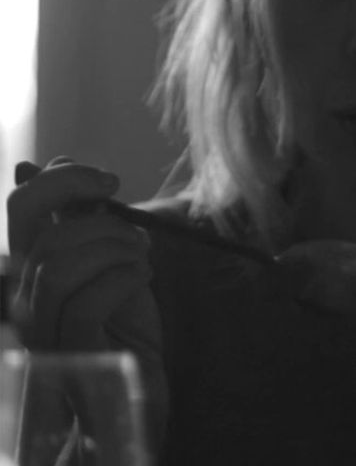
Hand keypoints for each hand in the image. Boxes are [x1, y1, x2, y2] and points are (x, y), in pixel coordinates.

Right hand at [7, 158, 167, 447]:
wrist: (137, 387)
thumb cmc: (123, 321)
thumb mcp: (106, 257)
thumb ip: (81, 218)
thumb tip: (54, 163)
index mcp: (32, 268)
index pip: (20, 207)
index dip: (61, 179)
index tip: (109, 182)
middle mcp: (25, 299)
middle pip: (42, 234)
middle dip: (100, 219)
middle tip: (136, 234)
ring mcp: (42, 332)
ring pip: (58, 266)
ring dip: (113, 249)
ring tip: (141, 258)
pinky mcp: (70, 357)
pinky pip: (86, 303)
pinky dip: (123, 277)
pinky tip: (142, 277)